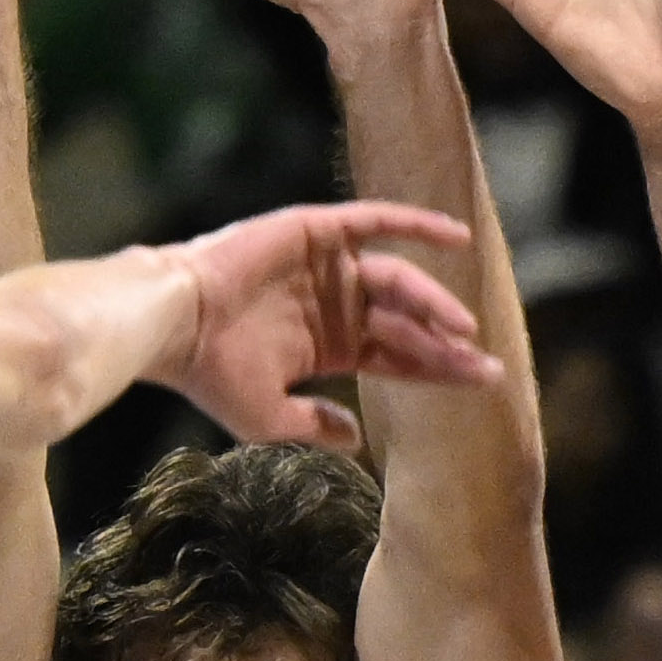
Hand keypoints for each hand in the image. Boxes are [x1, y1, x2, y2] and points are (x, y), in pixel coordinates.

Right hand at [163, 201, 500, 451]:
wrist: (174, 324)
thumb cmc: (212, 374)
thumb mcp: (270, 418)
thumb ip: (316, 426)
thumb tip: (357, 440)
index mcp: (329, 346)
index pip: (399, 356)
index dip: (440, 368)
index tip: (483, 381)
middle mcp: (335, 304)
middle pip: (408, 323)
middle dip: (449, 344)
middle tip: (487, 365)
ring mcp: (328, 266)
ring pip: (398, 281)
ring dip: (435, 301)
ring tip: (464, 329)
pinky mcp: (316, 230)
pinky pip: (376, 220)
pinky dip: (416, 223)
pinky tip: (456, 238)